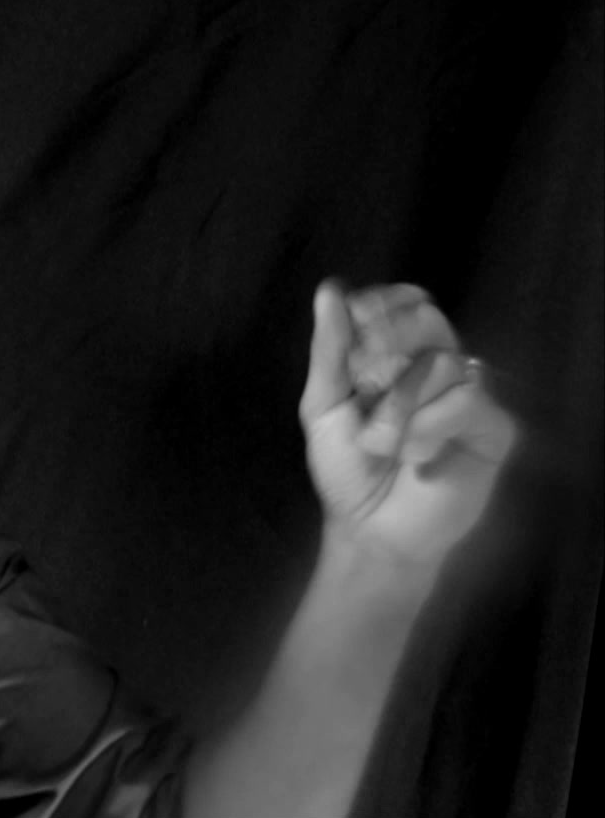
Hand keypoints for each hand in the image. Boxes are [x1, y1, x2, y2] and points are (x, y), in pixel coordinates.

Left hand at [298, 280, 519, 564]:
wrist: (370, 529)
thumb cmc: (346, 470)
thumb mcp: (323, 406)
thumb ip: (330, 350)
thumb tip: (330, 288)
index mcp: (401, 356)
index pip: (406, 303)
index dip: (380, 308)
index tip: (354, 334)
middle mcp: (440, 367)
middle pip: (428, 318)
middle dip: (384, 351)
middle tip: (363, 390)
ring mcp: (470, 396)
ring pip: (443, 362)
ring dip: (398, 405)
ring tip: (382, 444)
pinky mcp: (494, 429)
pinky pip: (466, 402)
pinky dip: (428, 429)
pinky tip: (415, 458)